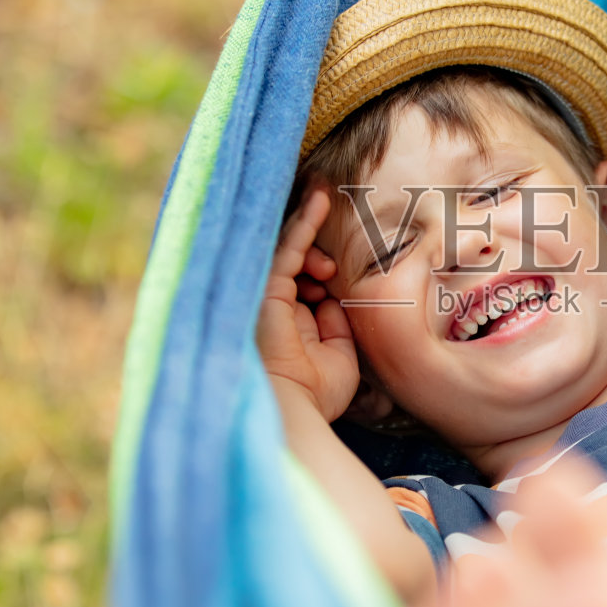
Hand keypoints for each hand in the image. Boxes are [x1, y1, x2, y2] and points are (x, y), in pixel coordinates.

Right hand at [256, 188, 359, 422]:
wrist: (295, 408)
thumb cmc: (315, 392)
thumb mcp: (339, 355)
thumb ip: (336, 323)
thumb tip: (332, 296)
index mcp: (288, 322)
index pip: (303, 281)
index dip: (322, 270)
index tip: (342, 272)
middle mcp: (272, 305)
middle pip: (294, 261)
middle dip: (318, 256)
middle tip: (335, 267)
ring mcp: (266, 293)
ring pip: (289, 249)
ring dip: (313, 242)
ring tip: (331, 265)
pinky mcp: (265, 285)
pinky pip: (287, 246)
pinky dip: (305, 222)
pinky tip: (321, 199)